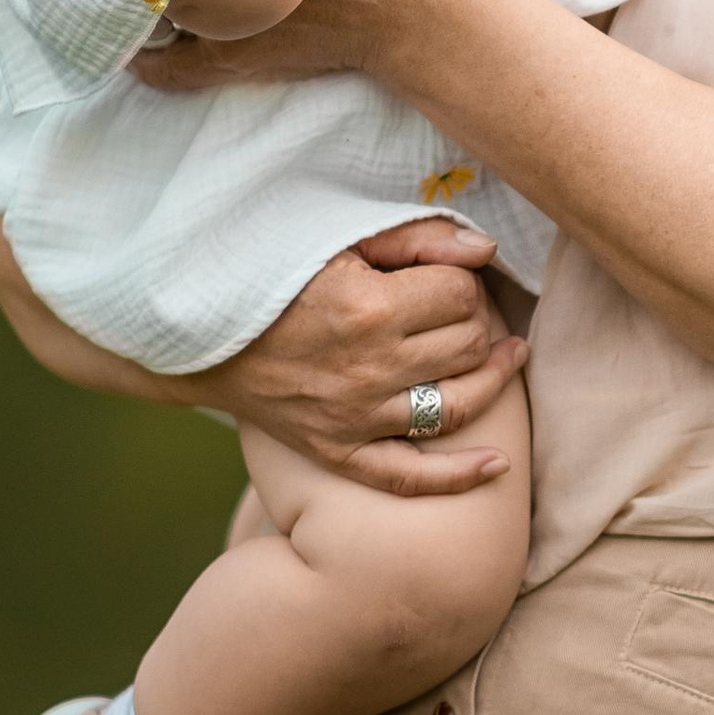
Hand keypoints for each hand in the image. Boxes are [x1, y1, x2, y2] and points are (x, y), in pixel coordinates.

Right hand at [197, 219, 525, 491]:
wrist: (204, 335)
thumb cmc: (273, 274)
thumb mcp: (338, 239)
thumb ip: (416, 239)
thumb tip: (486, 252)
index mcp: (367, 308)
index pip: (460, 294)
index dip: (462, 279)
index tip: (444, 273)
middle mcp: (367, 368)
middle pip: (466, 345)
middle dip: (475, 320)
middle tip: (460, 306)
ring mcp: (355, 417)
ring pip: (457, 404)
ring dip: (491, 379)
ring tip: (509, 356)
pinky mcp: (340, 450)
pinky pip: (408, 475)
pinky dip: (458, 475)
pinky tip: (499, 463)